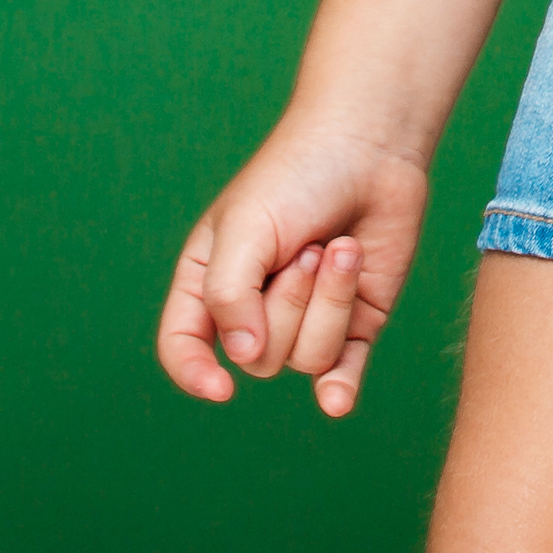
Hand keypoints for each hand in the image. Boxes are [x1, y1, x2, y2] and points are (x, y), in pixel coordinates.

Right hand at [158, 109, 430, 417]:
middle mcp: (253, 308)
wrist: (370, 150)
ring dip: (330, 302)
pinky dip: (340, 389)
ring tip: (339, 247)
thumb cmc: (295, 177)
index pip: (182, 345)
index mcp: (208, 281)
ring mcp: (305, 320)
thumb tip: (242, 355)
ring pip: (307, 359)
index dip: (194, 373)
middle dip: (289, 301)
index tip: (221, 387)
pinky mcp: (354, 325)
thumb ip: (229, 293)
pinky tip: (336, 402)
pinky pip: (343, 372)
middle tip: (308, 243)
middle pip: (258, 356)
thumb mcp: (245, 228)